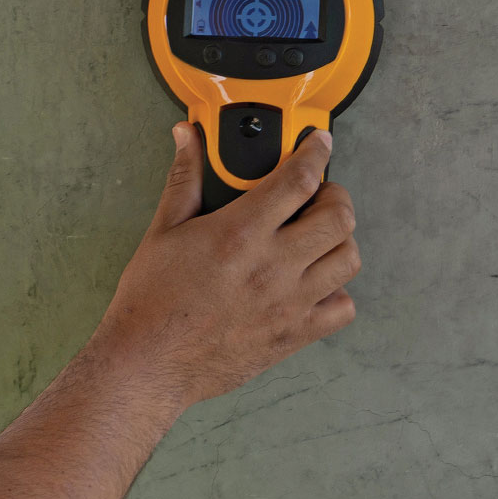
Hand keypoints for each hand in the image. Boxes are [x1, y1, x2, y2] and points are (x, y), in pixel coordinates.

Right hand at [104, 124, 359, 407]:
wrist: (148, 361)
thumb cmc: (151, 300)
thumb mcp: (163, 230)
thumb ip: (184, 179)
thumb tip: (187, 138)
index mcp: (241, 233)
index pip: (299, 179)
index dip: (316, 152)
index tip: (318, 143)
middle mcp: (273, 266)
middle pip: (339, 217)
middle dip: (335, 194)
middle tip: (318, 193)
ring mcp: (289, 303)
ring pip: (348, 259)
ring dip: (339, 239)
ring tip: (317, 235)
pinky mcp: (294, 335)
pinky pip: (343, 308)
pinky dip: (337, 290)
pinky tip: (311, 282)